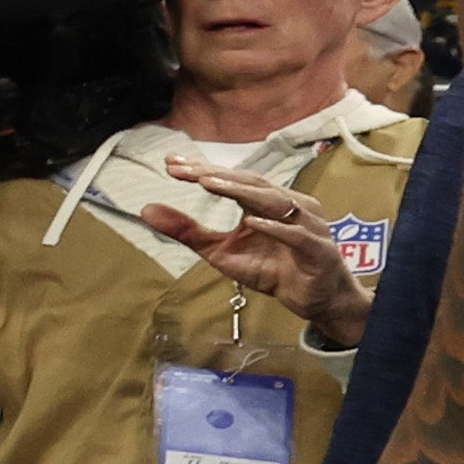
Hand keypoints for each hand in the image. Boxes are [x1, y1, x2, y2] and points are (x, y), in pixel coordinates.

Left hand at [142, 159, 372, 345]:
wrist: (316, 300)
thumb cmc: (272, 270)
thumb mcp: (221, 251)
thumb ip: (188, 231)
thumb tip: (147, 209)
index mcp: (265, 201)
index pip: (231, 179)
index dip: (202, 170)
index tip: (171, 163)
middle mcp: (287, 204)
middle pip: (250, 182)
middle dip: (216, 174)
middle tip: (184, 169)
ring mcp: (306, 224)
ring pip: (273, 200)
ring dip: (241, 191)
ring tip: (209, 183)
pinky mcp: (317, 248)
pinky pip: (295, 234)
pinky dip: (275, 227)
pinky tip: (252, 221)